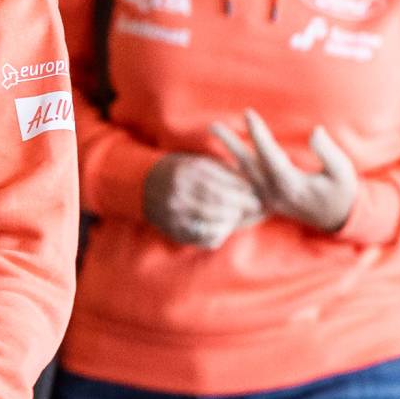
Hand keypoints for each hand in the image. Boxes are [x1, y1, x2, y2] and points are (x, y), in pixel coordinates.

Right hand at [142, 152, 264, 248]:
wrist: (142, 184)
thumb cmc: (177, 170)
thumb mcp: (196, 162)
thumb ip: (220, 171)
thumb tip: (249, 184)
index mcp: (188, 171)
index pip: (223, 184)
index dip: (243, 192)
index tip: (257, 195)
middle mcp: (180, 191)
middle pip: (219, 202)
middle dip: (241, 206)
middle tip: (256, 208)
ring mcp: (175, 211)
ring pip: (211, 220)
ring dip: (231, 220)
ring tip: (239, 216)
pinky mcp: (172, 227)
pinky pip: (200, 235)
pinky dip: (215, 233)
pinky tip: (223, 228)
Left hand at [210, 109, 357, 232]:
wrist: (337, 218)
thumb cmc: (342, 190)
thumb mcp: (342, 171)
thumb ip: (328, 151)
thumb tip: (315, 131)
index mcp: (291, 184)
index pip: (269, 154)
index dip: (258, 133)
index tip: (248, 113)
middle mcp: (274, 192)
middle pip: (246, 164)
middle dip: (230, 143)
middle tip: (213, 125)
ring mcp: (267, 198)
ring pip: (242, 174)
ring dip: (227, 153)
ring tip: (214, 134)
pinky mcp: (265, 201)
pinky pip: (242, 185)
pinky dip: (229, 171)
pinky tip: (217, 157)